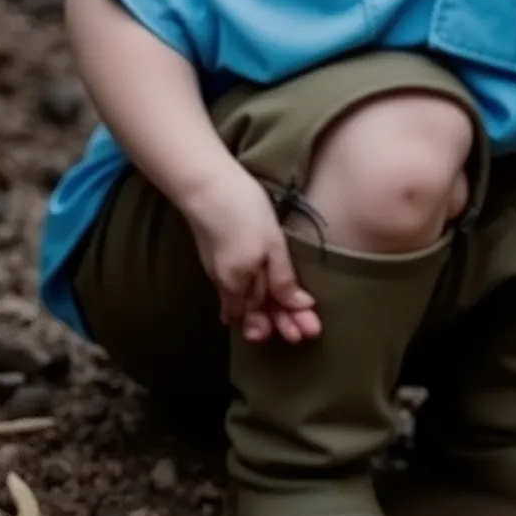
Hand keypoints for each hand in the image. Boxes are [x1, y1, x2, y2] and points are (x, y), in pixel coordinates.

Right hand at [182, 163, 320, 343]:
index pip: (261, 317)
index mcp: (238, 284)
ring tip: (291, 319)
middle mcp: (226, 283)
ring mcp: (220, 270)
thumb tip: (298, 307)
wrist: (207, 184)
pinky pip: (237, 288)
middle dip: (280, 323)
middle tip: (307, 331)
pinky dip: (254, 298)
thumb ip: (282, 279)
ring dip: (270, 312)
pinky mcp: (219, 257)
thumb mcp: (271, 246)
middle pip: (253, 314)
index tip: (309, 330)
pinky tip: (262, 298)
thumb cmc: (242, 212)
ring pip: (246, 302)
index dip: (285, 324)